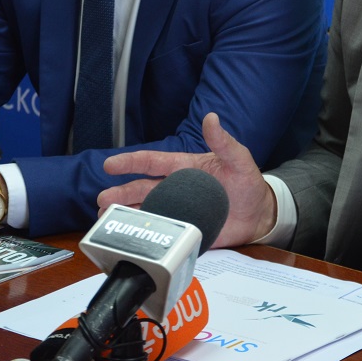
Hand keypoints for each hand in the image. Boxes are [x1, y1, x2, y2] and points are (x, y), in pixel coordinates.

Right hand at [100, 112, 276, 247]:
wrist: (260, 215)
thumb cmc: (247, 183)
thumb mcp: (239, 159)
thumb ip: (224, 142)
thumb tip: (211, 117)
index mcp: (185, 168)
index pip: (153, 162)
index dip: (131, 162)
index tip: (109, 165)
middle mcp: (176, 189)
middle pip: (142, 190)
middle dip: (120, 194)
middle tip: (102, 201)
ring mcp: (179, 212)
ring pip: (146, 212)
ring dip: (126, 215)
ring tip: (106, 220)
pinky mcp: (186, 233)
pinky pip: (162, 236)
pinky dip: (146, 239)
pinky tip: (133, 242)